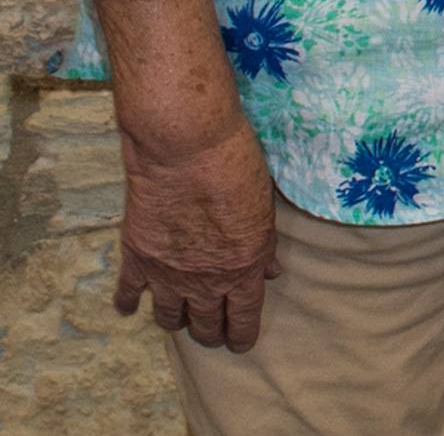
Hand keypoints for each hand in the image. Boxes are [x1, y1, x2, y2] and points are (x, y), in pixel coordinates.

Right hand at [115, 116, 278, 352]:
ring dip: (177, 321)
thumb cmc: (235, 164)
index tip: (241, 342)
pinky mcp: (137, 256)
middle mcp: (205, 280)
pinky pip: (129, 294)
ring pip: (169, 318)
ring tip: (181, 319)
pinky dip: (129, 303)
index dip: (242, 335)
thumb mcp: (263, 205)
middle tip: (213, 332)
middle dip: (212, 332)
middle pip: (206, 325)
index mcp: (242, 268)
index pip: (244, 318)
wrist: (186, 145)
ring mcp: (167, 272)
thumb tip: (270, 272)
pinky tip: (130, 307)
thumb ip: (264, 245)